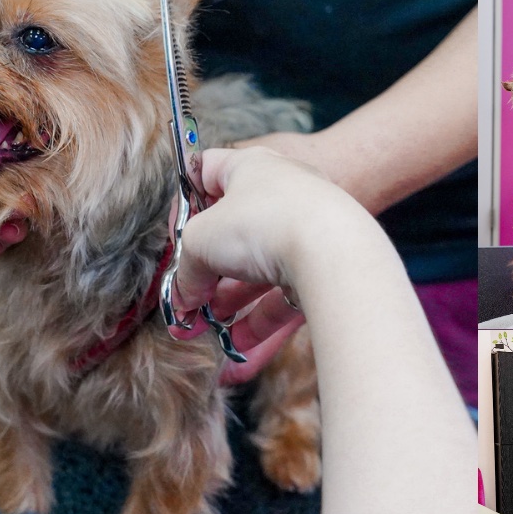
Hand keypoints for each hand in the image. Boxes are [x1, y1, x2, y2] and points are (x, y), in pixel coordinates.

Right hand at [168, 147, 356, 380]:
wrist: (335, 251)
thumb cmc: (261, 224)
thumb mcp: (201, 242)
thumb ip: (186, 269)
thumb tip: (184, 297)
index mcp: (249, 167)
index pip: (207, 171)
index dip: (185, 203)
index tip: (177, 237)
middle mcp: (282, 192)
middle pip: (234, 229)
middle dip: (207, 269)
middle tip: (190, 297)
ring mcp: (307, 229)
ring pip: (260, 267)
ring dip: (230, 300)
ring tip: (206, 328)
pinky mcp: (326, 266)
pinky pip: (286, 294)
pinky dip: (261, 320)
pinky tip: (238, 346)